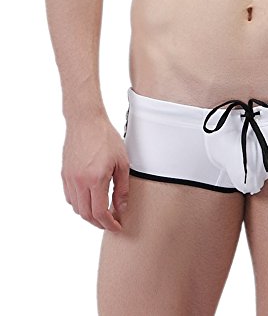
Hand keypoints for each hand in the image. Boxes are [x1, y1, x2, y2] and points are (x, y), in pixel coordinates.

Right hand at [61, 116, 129, 230]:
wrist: (86, 121)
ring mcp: (69, 178)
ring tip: (102, 213)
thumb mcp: (122, 163)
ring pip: (76, 207)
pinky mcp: (64, 173)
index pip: (100, 212)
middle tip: (111, 223)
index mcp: (96, 179)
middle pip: (86, 214)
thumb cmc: (107, 138)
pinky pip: (70, 197)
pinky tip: (90, 200)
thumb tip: (121, 208)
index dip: (109, 224)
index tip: (117, 227)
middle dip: (99, 223)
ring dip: (88, 215)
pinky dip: (79, 204)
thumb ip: (122, 188)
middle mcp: (79, 181)